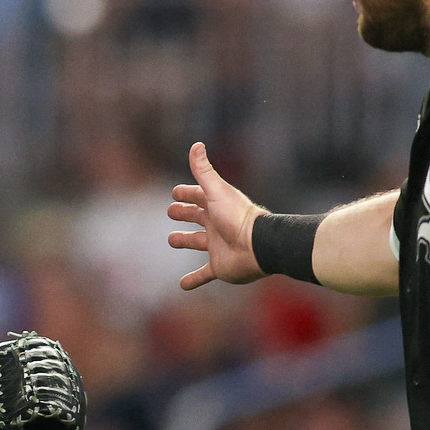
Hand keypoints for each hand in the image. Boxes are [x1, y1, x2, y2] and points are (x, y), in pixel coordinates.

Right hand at [167, 142, 265, 289]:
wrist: (258, 247)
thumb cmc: (237, 217)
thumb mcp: (216, 191)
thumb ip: (204, 170)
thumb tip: (196, 144)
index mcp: (216, 206)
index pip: (198, 195)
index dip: (187, 193)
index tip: (175, 192)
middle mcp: (216, 224)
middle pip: (197, 216)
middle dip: (185, 213)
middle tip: (171, 212)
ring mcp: (217, 245)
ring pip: (197, 242)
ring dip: (186, 241)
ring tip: (173, 240)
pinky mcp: (219, 266)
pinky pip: (204, 274)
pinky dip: (194, 279)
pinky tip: (183, 285)